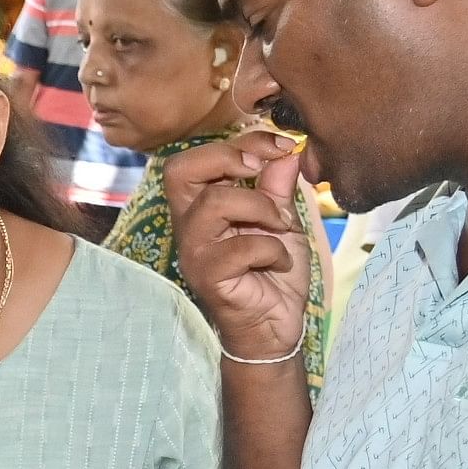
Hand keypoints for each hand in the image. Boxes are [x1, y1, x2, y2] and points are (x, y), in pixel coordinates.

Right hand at [167, 130, 314, 359]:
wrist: (275, 326)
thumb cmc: (273, 274)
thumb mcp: (282, 221)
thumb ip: (279, 187)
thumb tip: (288, 150)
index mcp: (201, 207)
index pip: (195, 158)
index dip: (240, 142)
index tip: (282, 147)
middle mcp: (189, 226)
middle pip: (180, 170)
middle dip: (229, 158)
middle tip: (262, 171)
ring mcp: (195, 253)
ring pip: (214, 203)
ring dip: (260, 206)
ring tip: (281, 225)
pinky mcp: (209, 278)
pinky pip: (241, 247)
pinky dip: (272, 249)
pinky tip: (279, 262)